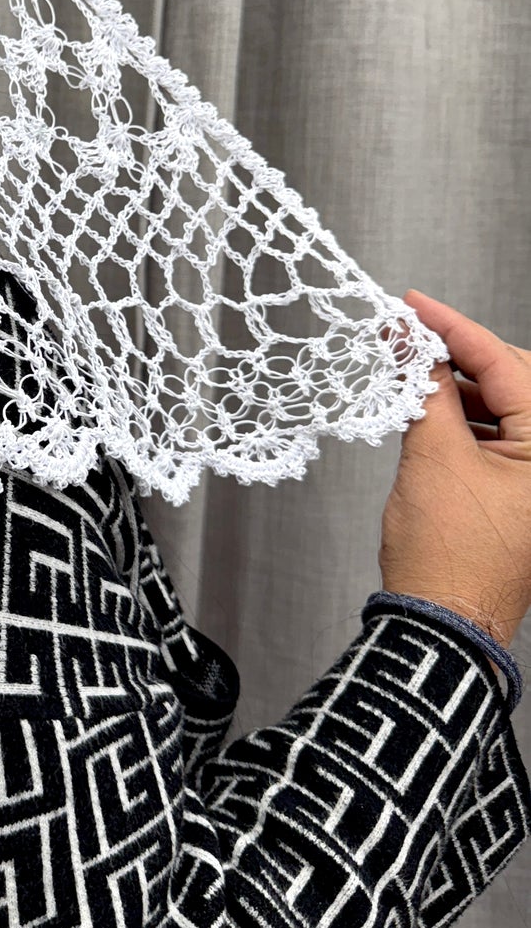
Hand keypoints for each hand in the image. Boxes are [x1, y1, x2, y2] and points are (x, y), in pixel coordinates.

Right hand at [379, 289, 530, 656]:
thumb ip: (425, 392)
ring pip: (504, 406)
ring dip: (457, 385)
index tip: (414, 304)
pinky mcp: (521, 492)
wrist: (441, 622)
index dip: (454, 328)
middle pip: (513, 380)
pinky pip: (497, 435)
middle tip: (407, 330)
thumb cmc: (447, 555)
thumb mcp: (434, 458)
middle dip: (458, 353)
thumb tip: (411, 344)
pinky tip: (425, 405)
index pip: (506, 366)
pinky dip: (462, 416)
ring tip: (408, 367)